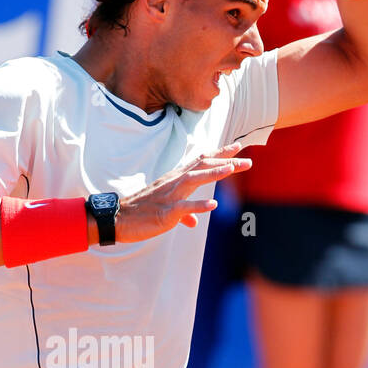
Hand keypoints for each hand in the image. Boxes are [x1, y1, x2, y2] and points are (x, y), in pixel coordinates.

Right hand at [116, 143, 250, 243]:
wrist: (119, 218)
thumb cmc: (142, 213)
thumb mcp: (166, 210)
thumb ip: (183, 213)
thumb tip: (192, 221)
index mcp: (175, 179)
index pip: (201, 161)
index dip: (220, 154)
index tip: (237, 146)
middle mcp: (174, 182)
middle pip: (203, 166)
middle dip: (226, 162)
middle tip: (248, 160)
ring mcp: (170, 196)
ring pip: (194, 180)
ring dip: (213, 173)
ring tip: (232, 169)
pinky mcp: (165, 212)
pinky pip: (183, 207)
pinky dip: (198, 206)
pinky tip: (213, 205)